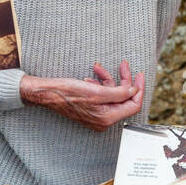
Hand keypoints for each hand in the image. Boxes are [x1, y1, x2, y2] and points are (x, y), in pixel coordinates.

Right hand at [20, 60, 144, 131]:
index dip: (138, 89)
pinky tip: (90, 78)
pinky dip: (99, 85)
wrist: (47, 93)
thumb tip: (134, 91)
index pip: (133, 105)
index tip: (138, 75)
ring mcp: (97, 115)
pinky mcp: (90, 109)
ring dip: (107, 80)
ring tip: (98, 68)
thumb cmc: (67, 92)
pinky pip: (102, 96)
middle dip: (123, 80)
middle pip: (123, 98)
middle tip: (123, 65)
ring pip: (112, 94)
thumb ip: (119, 93)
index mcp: (107, 117)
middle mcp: (104, 119)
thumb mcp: (97, 91)